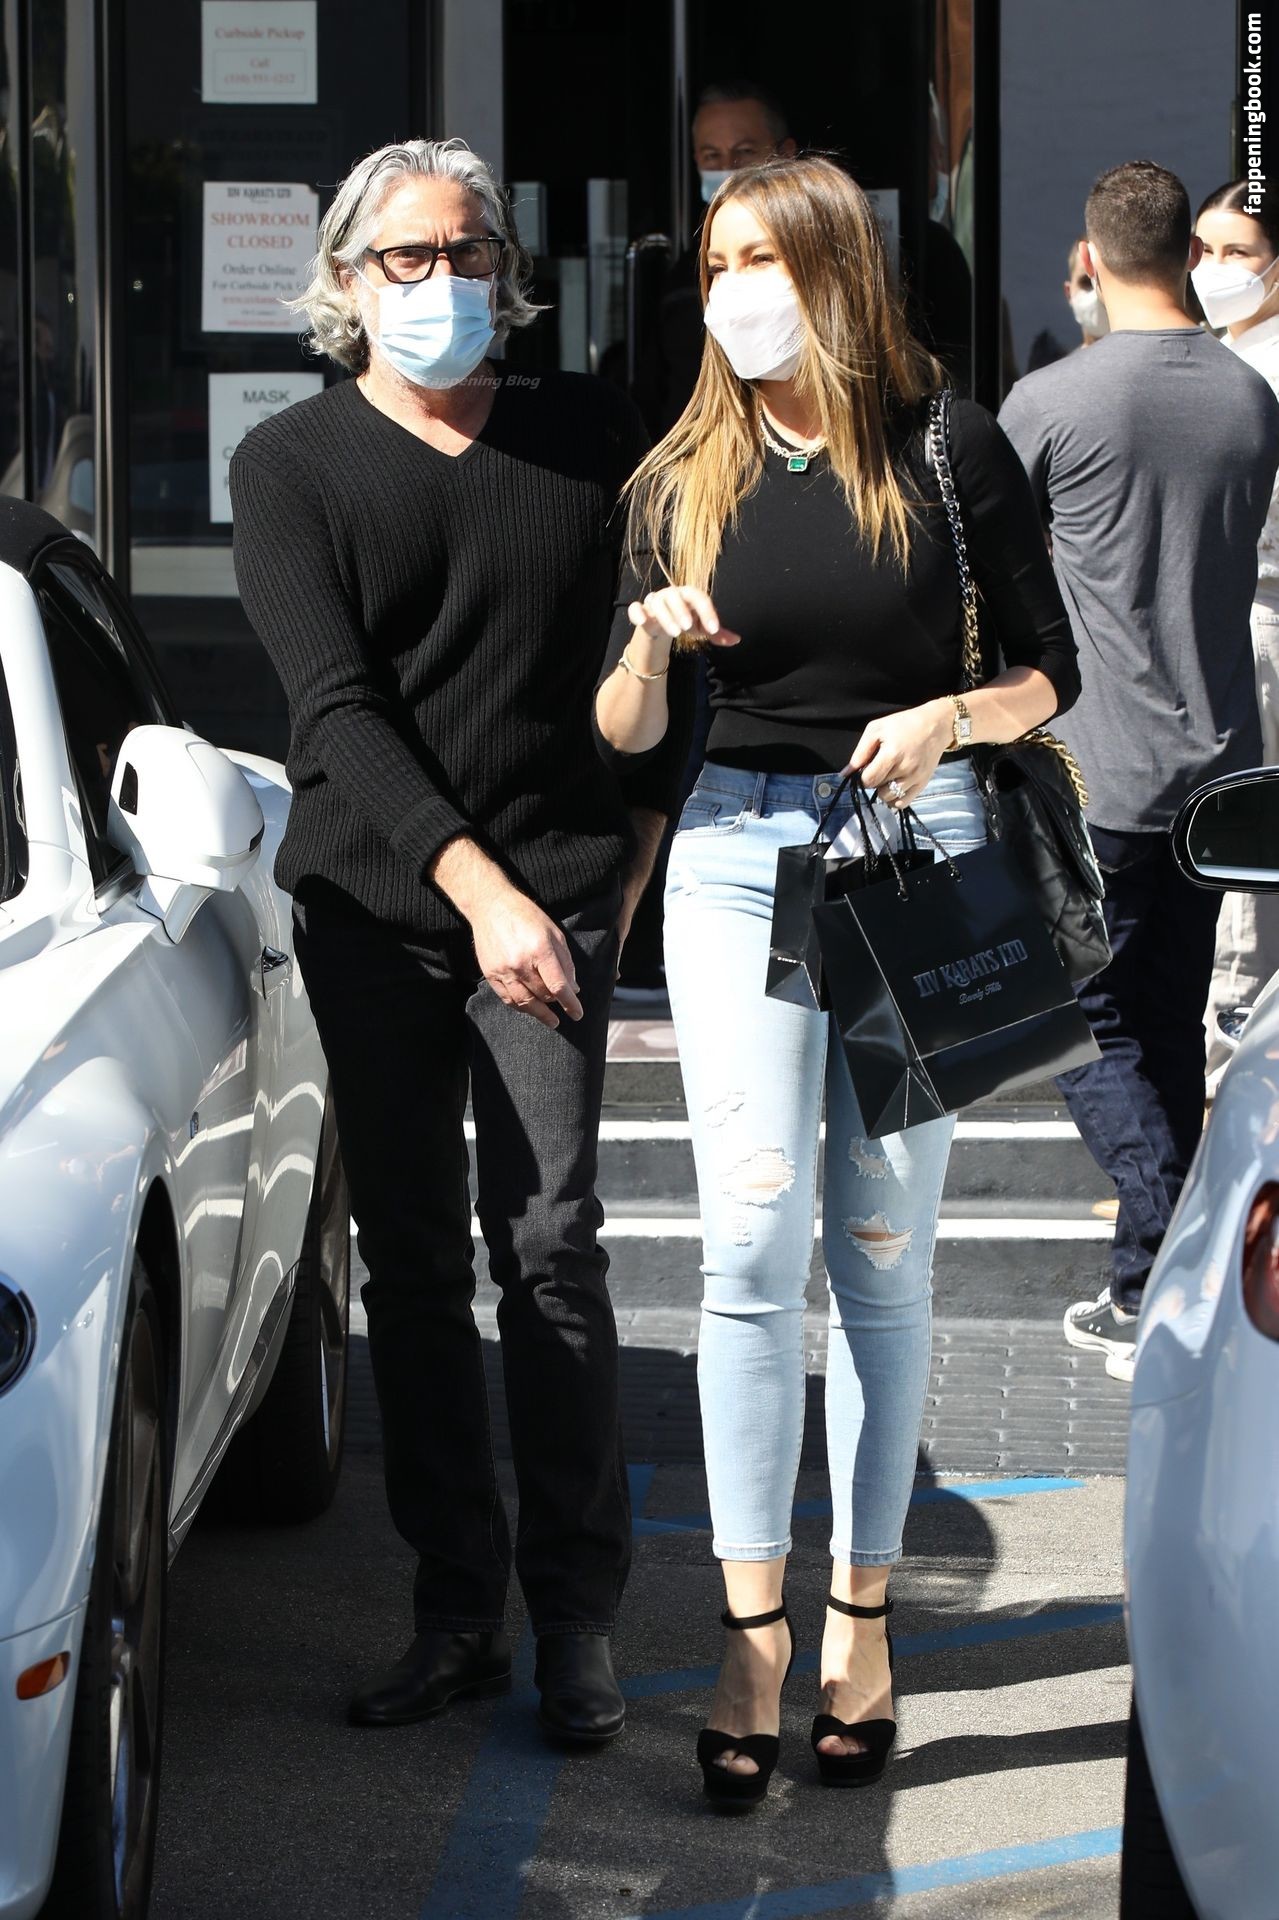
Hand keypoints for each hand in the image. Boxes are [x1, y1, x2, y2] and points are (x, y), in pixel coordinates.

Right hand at [471, 887, 582, 1029]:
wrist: (490, 905)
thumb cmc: (526, 916)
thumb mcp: (554, 932)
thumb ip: (565, 962)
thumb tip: (573, 988)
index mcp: (541, 950)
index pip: (559, 986)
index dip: (570, 1004)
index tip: (577, 1014)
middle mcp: (521, 963)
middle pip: (543, 995)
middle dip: (556, 1003)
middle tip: (564, 1006)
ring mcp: (503, 970)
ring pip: (525, 1002)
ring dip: (540, 1014)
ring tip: (551, 1020)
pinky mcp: (490, 974)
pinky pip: (508, 999)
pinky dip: (521, 1007)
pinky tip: (529, 1009)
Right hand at [628, 585, 740, 648]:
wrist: (662, 626)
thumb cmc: (685, 621)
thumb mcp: (701, 628)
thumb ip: (717, 634)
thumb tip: (737, 640)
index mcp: (688, 595)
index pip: (698, 597)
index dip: (707, 611)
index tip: (714, 628)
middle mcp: (671, 595)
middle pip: (675, 596)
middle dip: (681, 611)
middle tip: (688, 627)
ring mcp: (655, 602)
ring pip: (657, 602)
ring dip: (666, 616)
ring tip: (676, 633)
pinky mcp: (641, 612)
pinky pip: (636, 608)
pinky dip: (638, 613)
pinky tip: (644, 622)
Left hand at [844, 701, 952, 807]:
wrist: (936, 725)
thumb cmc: (903, 724)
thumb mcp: (876, 729)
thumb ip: (860, 753)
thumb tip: (845, 774)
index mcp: (892, 754)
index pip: (868, 780)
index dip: (863, 776)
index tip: (867, 767)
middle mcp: (905, 769)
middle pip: (877, 789)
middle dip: (874, 780)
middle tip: (880, 767)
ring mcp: (915, 778)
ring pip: (888, 798)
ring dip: (884, 789)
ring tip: (889, 774)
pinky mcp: (923, 784)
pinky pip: (903, 803)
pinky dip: (895, 799)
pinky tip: (895, 785)